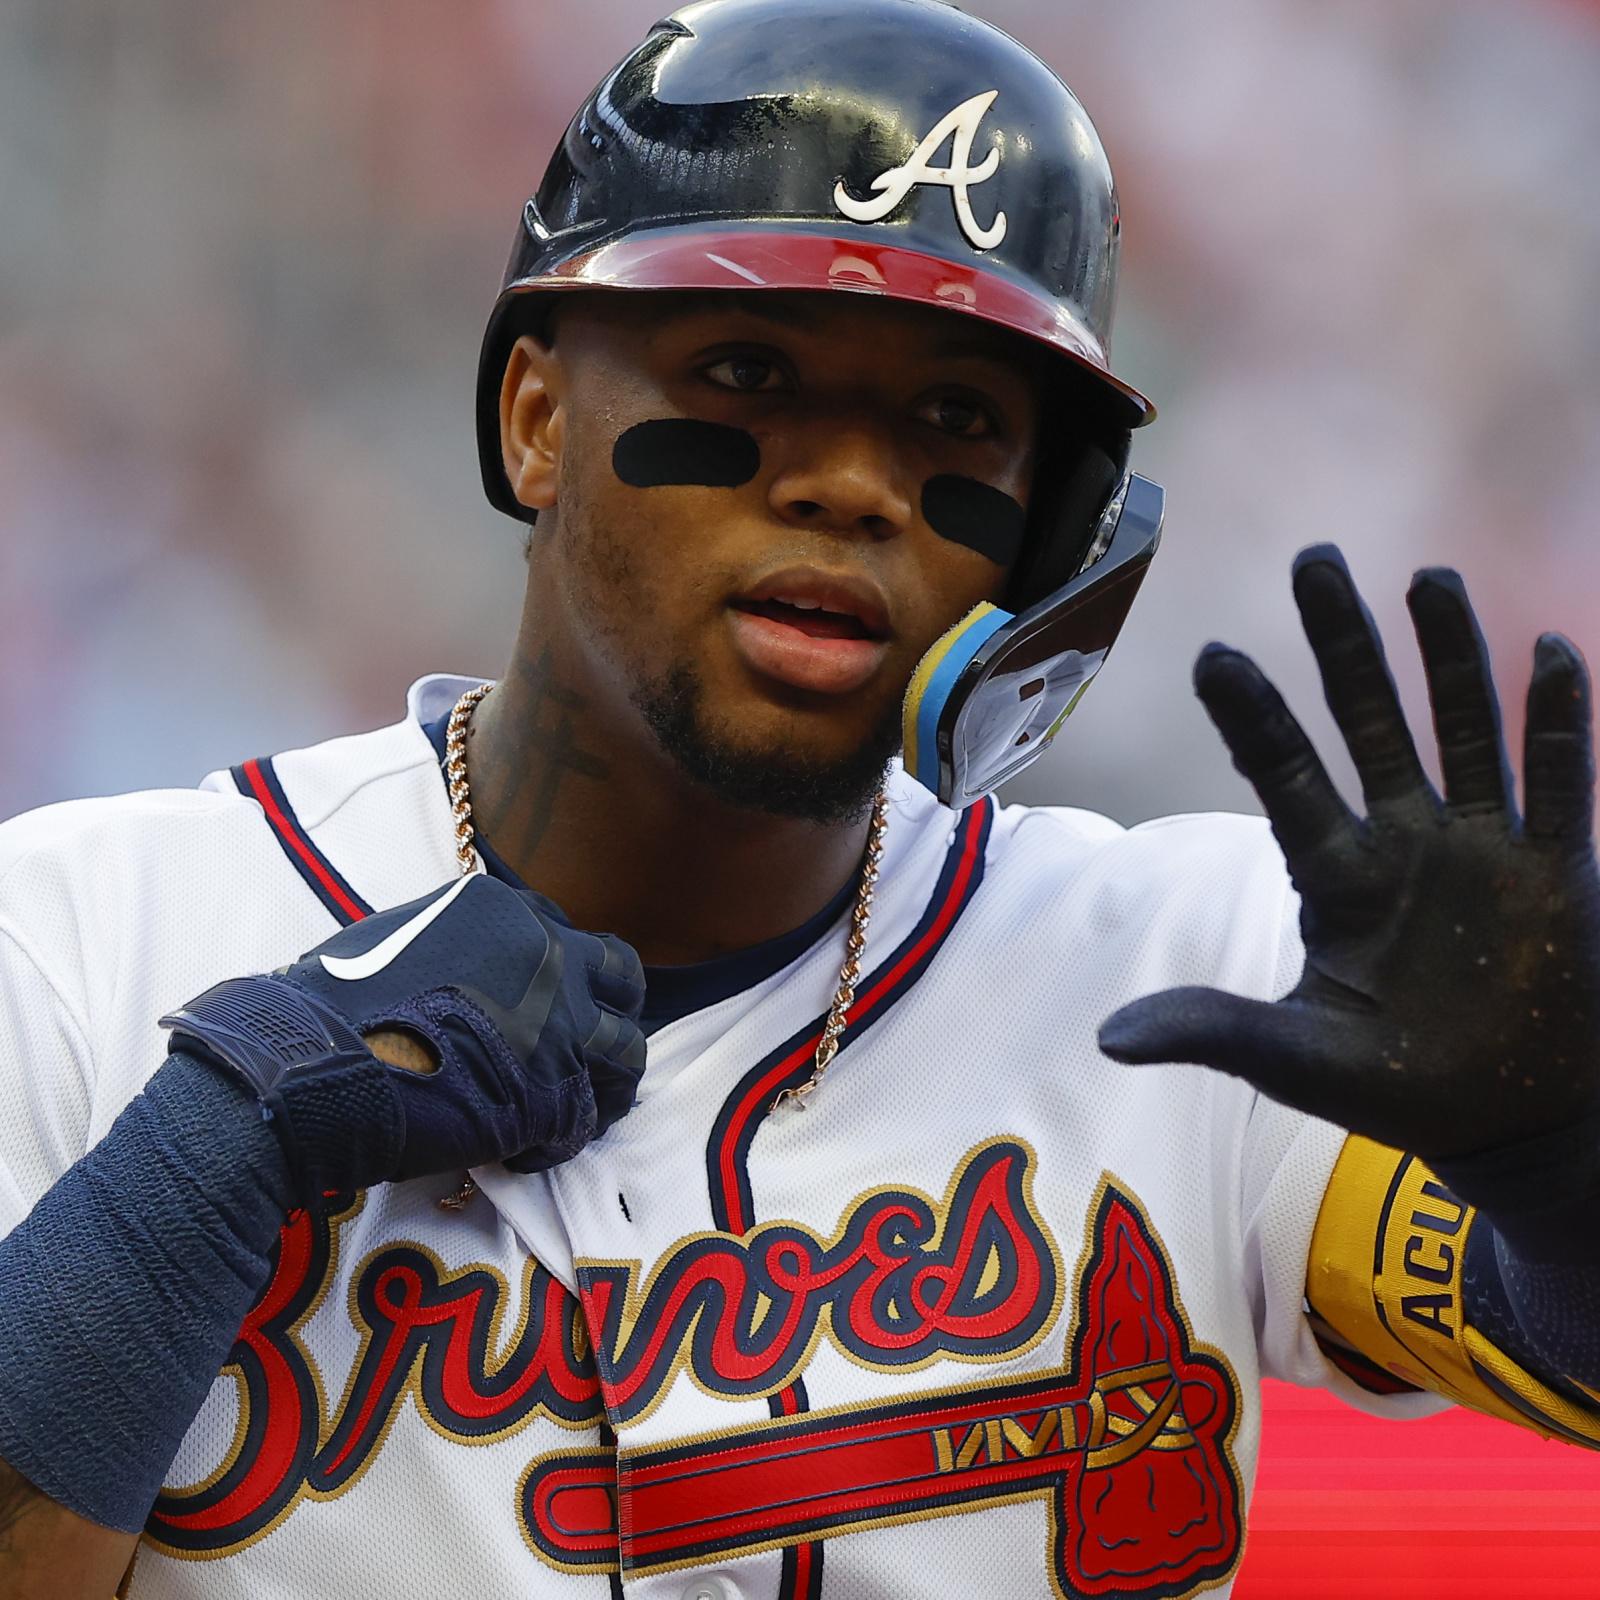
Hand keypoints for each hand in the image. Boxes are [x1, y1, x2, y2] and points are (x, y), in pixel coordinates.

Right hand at [162, 874, 645, 1202]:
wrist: (303, 1069)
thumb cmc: (328, 1008)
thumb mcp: (402, 939)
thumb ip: (457, 947)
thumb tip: (469, 976)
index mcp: (507, 912)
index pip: (570, 937)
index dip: (566, 977)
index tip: (551, 1009)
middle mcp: (547, 955)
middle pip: (621, 980)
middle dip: (611, 1014)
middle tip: (588, 1053)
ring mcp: (558, 1024)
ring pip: (624, 1053)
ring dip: (604, 1085)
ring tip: (573, 1112)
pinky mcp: (552, 1094)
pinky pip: (583, 1121)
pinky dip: (559, 1141)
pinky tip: (522, 1152)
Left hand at [1098, 545, 1599, 1166]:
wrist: (1510, 1120)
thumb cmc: (1396, 1083)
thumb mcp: (1294, 1059)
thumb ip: (1213, 1030)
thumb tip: (1106, 1039)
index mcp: (1333, 877)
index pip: (1283, 776)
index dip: (1251, 717)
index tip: (1213, 653)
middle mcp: (1402, 842)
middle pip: (1367, 722)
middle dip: (1343, 644)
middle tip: (1315, 559)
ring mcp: (1480, 847)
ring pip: (1461, 729)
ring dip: (1451, 657)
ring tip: (1428, 578)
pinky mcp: (1554, 869)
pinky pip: (1559, 782)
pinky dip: (1557, 722)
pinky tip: (1551, 651)